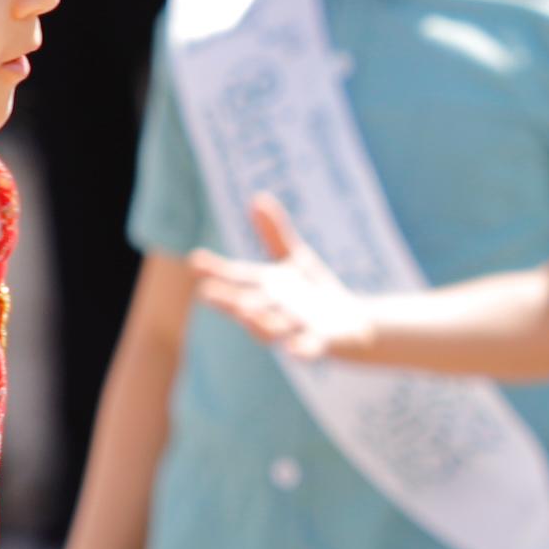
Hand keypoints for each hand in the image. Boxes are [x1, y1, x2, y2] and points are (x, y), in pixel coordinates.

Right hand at [193, 194, 383, 359]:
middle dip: (228, 301)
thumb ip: (274, 235)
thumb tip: (257, 198)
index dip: (217, 272)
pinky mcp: (324, 343)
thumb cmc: (313, 294)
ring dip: (259, 323)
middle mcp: (276, 312)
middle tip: (206, 293)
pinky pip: (310, 349)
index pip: (238, 278)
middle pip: (248, 307)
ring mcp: (298, 329)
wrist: (354, 326)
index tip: (194, 261)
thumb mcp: (294, 259)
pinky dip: (302, 350)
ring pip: (274, 329)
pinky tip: (294, 350)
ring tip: (245, 313)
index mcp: (267, 290)